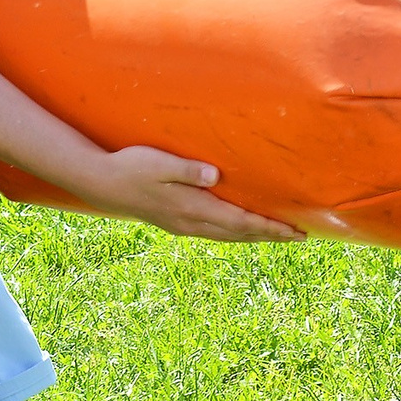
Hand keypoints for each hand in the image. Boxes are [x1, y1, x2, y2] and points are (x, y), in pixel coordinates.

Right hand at [71, 147, 302, 242]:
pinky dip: (236, 234)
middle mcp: (192, 223)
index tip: (295, 232)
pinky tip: (242, 232)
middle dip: (271, 236)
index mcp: (193, 208)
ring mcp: (184, 226)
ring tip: (278, 236)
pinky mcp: (176, 224)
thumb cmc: (131, 166)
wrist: (100, 183)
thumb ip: (189, 170)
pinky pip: (216, 234)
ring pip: (229, 237)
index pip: (242, 221)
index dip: (271, 228)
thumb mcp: (159, 162)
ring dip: (256, 237)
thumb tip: (215, 175)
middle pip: (241, 234)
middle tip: (300, 237)